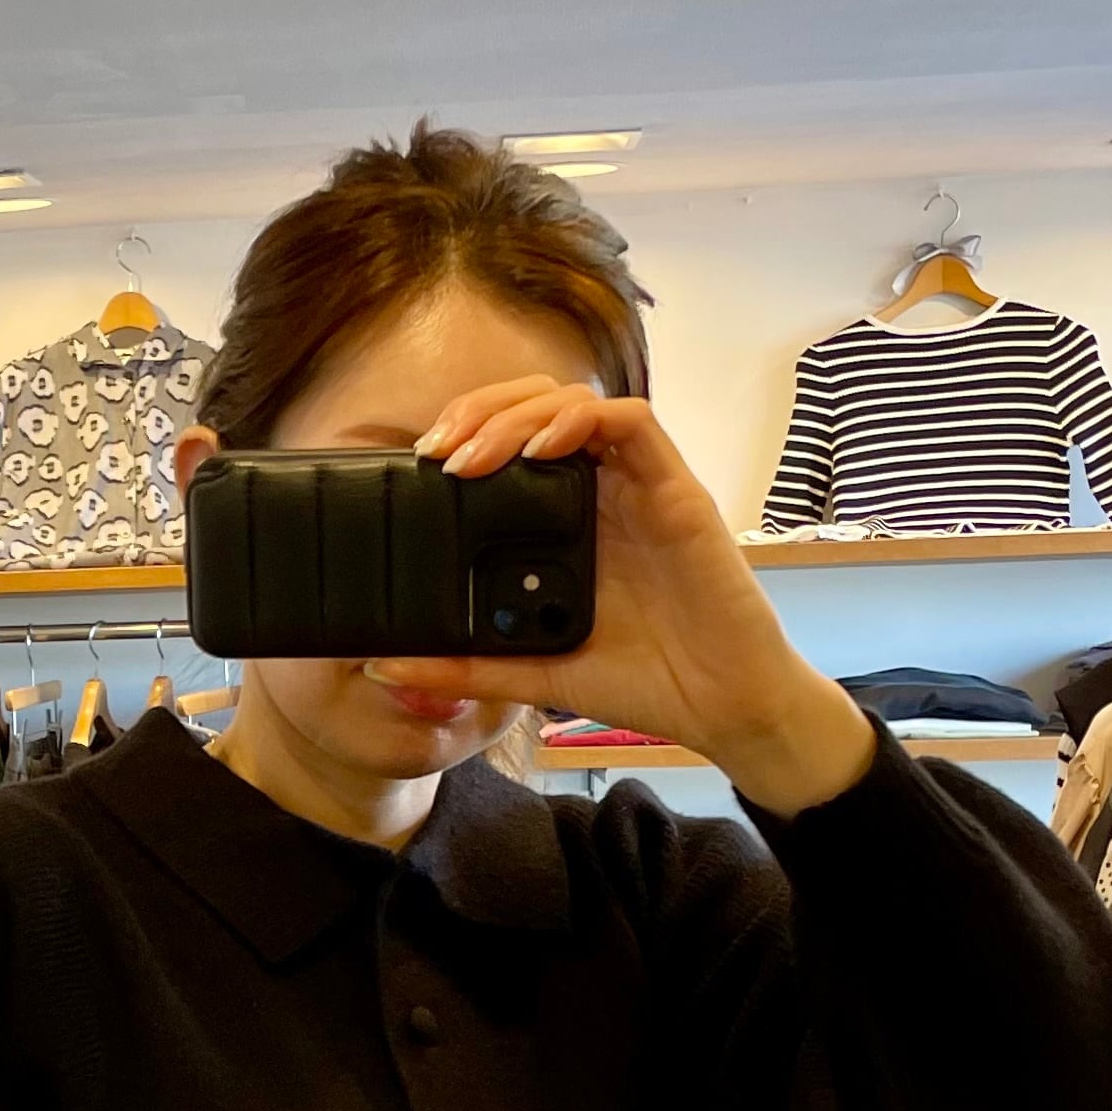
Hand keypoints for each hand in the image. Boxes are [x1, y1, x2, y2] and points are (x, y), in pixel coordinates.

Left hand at [373, 379, 874, 816]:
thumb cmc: (646, 681)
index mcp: (568, 522)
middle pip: (537, 407)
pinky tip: (545, 448)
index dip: (466, 435)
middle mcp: (603, 492)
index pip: (513, 442)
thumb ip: (467, 665)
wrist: (724, 707)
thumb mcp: (534, 675)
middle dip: (482, 412)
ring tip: (475, 451)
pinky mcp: (677, 489)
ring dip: (519, 413)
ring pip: (576, 402)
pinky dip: (584, 420)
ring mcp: (640, 485)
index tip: (422, 463)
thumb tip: (387, 665)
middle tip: (438, 450)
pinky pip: (633, 422)